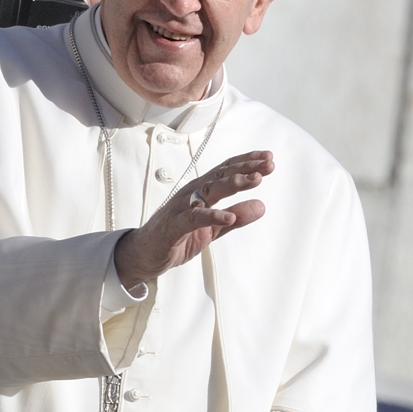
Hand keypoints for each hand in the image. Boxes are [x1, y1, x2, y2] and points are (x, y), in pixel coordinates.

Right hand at [113, 150, 273, 288]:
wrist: (144, 254)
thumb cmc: (176, 236)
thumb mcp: (213, 229)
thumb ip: (237, 216)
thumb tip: (261, 206)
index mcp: (200, 192)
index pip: (226, 171)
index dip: (247, 162)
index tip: (268, 157)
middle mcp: (191, 194)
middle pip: (220, 175)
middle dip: (245, 168)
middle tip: (268, 165)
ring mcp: (181, 208)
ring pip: (208, 191)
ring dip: (232, 184)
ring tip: (254, 180)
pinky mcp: (173, 226)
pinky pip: (193, 218)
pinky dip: (211, 216)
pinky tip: (228, 217)